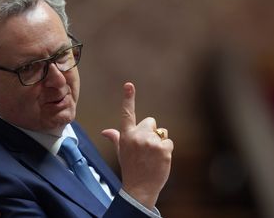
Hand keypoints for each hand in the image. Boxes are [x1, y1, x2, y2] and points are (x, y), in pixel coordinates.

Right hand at [101, 82, 173, 208]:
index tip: (129, 85)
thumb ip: (115, 137)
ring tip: (152, 157)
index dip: (128, 98)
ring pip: (162, 133)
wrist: (139, 188)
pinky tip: (159, 160)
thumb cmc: (130, 168)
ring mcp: (151, 142)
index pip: (127, 114)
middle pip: (150, 122)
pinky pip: (169, 142)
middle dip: (151, 132)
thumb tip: (105, 131)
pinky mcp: (163, 149)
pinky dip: (167, 150)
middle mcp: (138, 136)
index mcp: (126, 135)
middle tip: (146, 149)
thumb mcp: (121, 152)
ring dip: (159, 143)